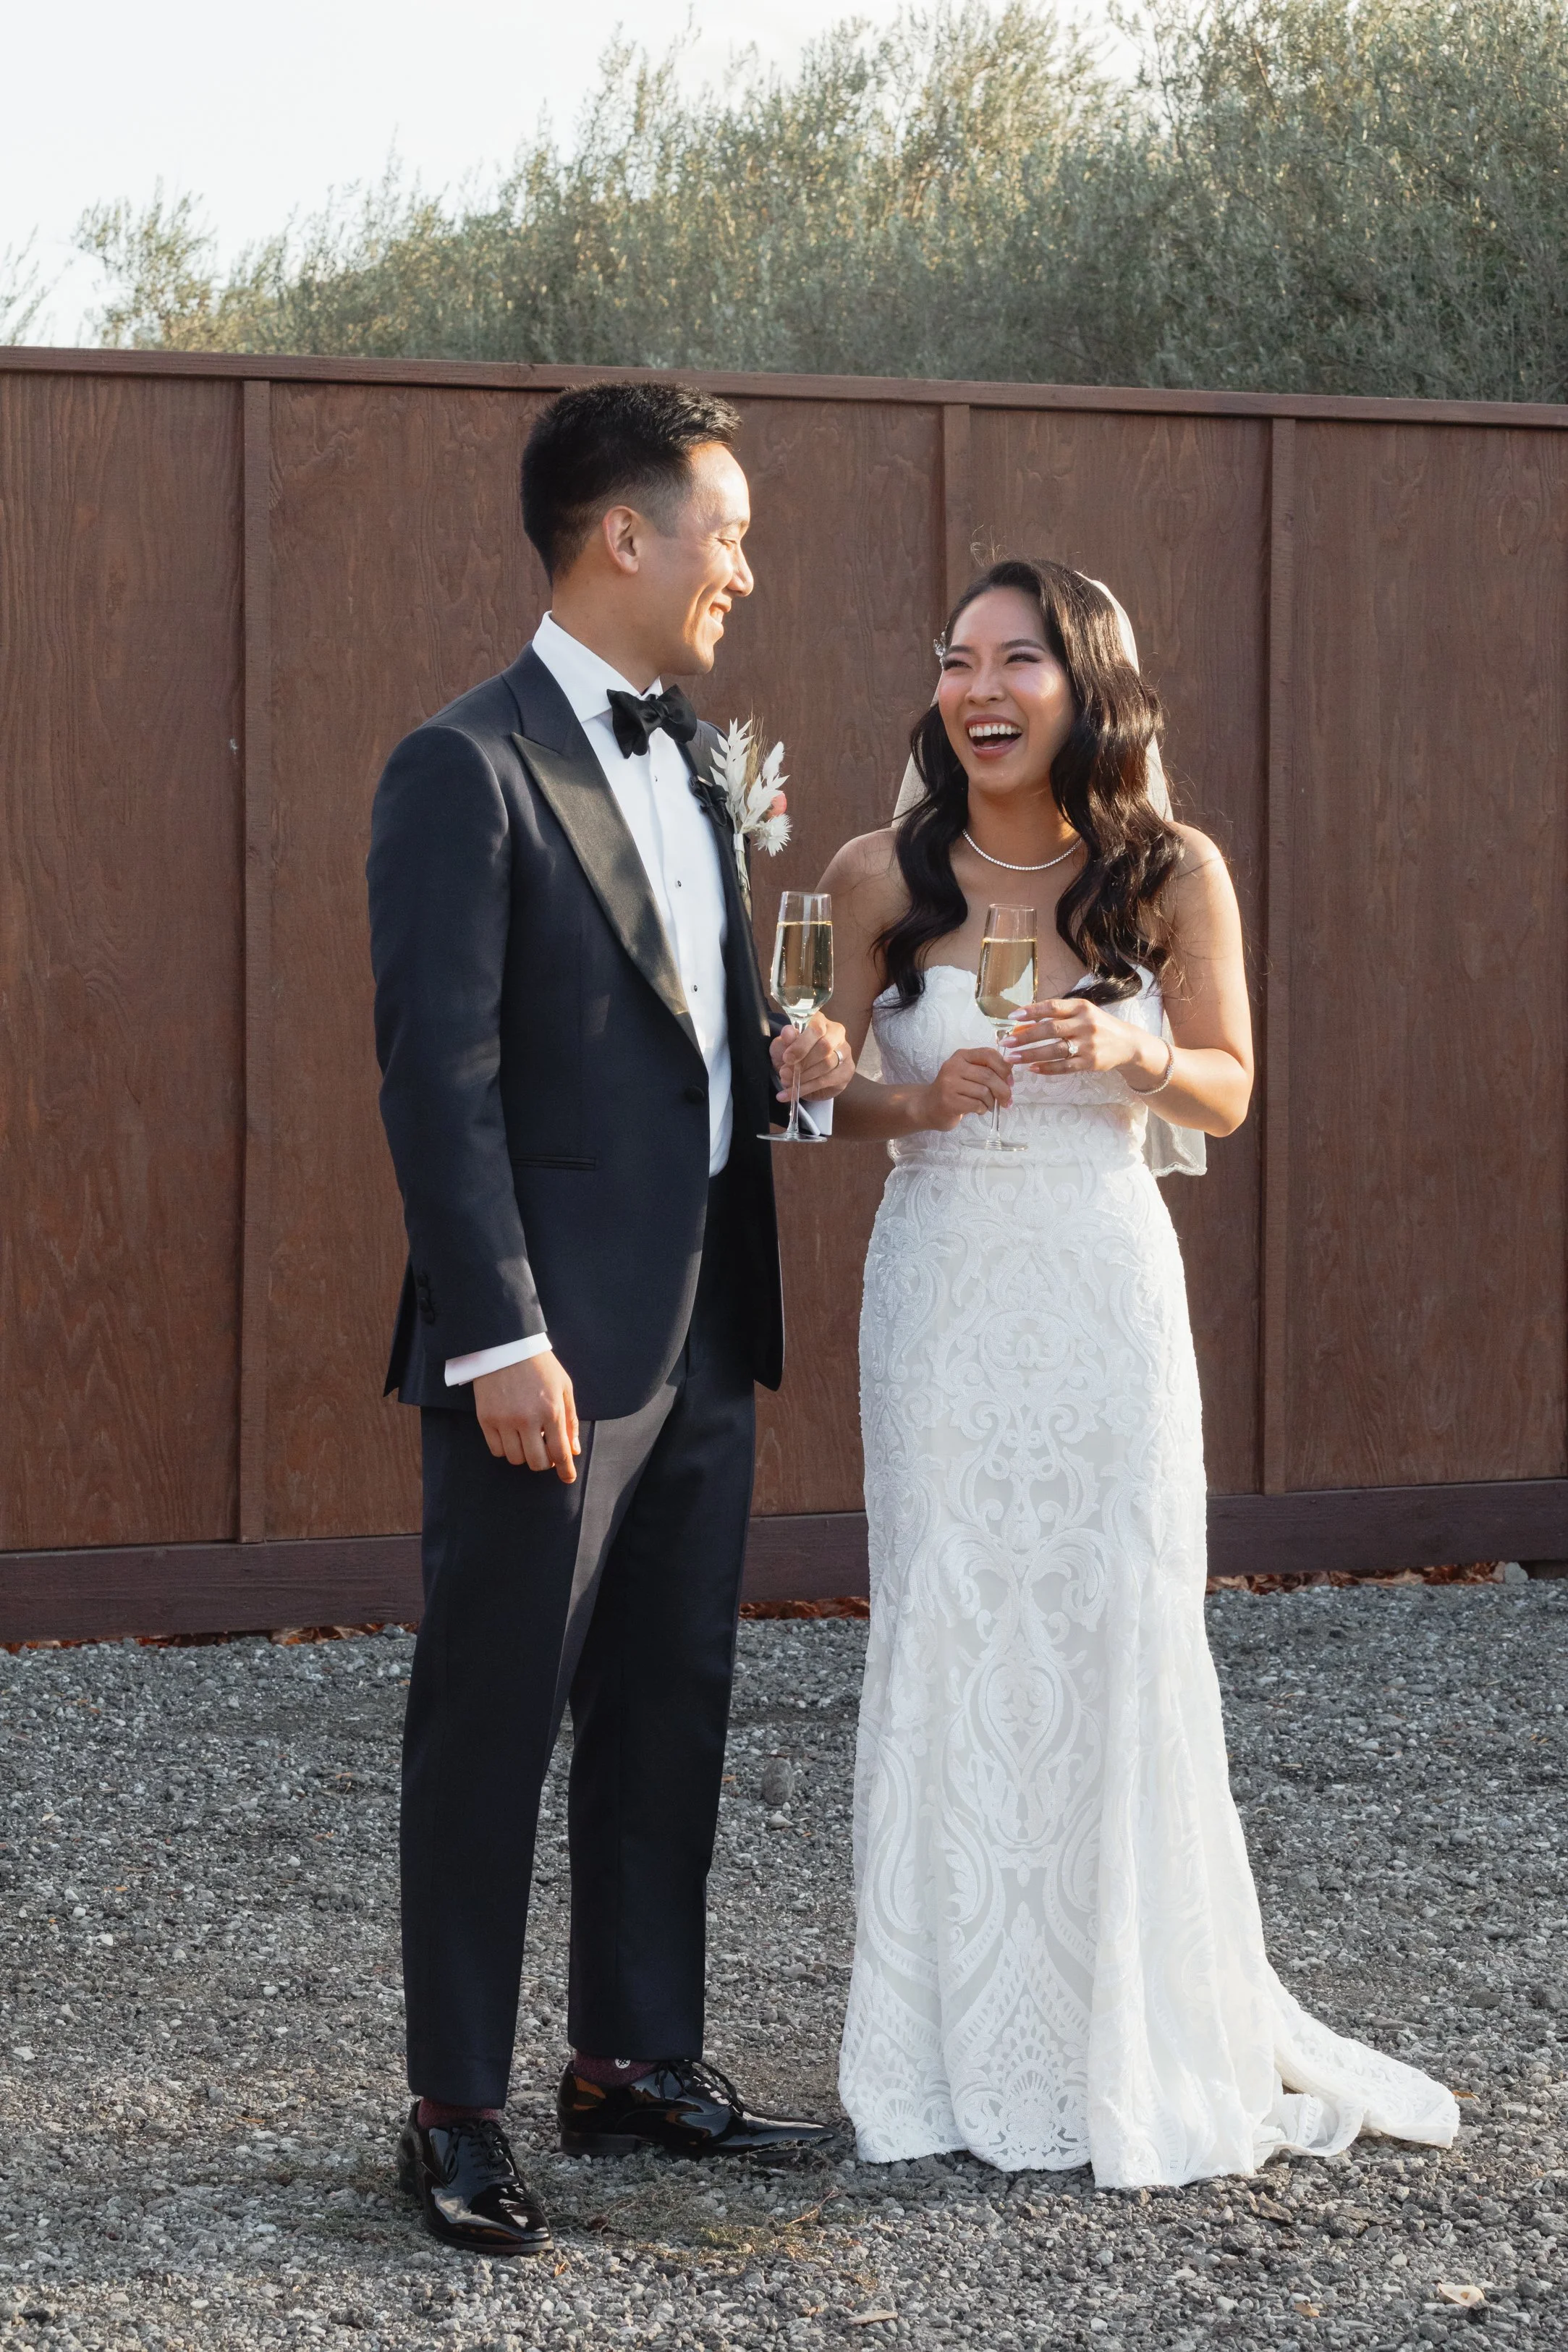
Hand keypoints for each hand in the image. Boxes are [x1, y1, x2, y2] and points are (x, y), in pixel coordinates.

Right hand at [473, 1352, 580, 1481]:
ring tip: (527, 1440)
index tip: (568, 1478)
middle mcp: (527, 1419)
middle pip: (537, 1462)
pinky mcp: (485, 1419)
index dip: (565, 1470)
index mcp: (551, 1410)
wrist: (505, 1345)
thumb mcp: (563, 1387)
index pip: (560, 1452)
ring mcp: (503, 1420)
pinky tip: (511, 1436)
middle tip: (545, 1452)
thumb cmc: (539, 1365)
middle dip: (545, 1463)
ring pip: (515, 1459)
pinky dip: (505, 1449)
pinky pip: (496, 1450)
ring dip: (524, 1455)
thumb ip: (570, 1420)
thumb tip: (573, 1450)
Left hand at [772, 1012, 854, 1100]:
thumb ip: (785, 1040)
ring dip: (804, 1076)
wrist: (801, 1072)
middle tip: (785, 1072)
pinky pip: (827, 1080)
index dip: (801, 1044)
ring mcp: (845, 1051)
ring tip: (788, 1082)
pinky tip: (792, 1093)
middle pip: (825, 1046)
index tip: (787, 1058)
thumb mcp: (783, 1046)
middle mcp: (836, 1033)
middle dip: (803, 1062)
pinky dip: (807, 1088)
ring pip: (827, 1064)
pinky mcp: (847, 1070)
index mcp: (820, 1021)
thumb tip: (788, 1032)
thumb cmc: (793, 1054)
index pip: (816, 1028)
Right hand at [913, 1047, 1011, 1130]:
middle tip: (1007, 1100)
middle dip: (1003, 1090)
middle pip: (989, 1075)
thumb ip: (987, 1069)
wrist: (928, 1107)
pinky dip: (983, 1109)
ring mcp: (949, 1083)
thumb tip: (1011, 1071)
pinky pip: (976, 1104)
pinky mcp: (949, 1100)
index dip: (1004, 1068)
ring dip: (991, 1102)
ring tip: (988, 1106)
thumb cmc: (954, 1090)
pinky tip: (979, 1110)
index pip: (989, 1054)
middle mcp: (954, 1066)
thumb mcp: (969, 1074)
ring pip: (984, 1091)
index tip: (1010, 1082)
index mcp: (962, 1055)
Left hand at [1005, 996, 1156, 1079]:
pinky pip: (1064, 1067)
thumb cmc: (1098, 1026)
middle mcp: (1085, 1024)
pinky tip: (1032, 1069)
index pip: (1052, 1007)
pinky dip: (1047, 1068)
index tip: (1012, 1016)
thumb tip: (1024, 1021)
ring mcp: (1088, 1044)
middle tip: (1005, 1042)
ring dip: (1031, 1055)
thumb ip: (1059, 1015)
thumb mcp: (1083, 1013)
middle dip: (1025, 1036)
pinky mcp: (1090, 1062)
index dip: (1031, 1011)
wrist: (1128, 1043)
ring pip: (1055, 1050)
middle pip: (1050, 1029)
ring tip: (1012, 1058)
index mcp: (1081, 1007)